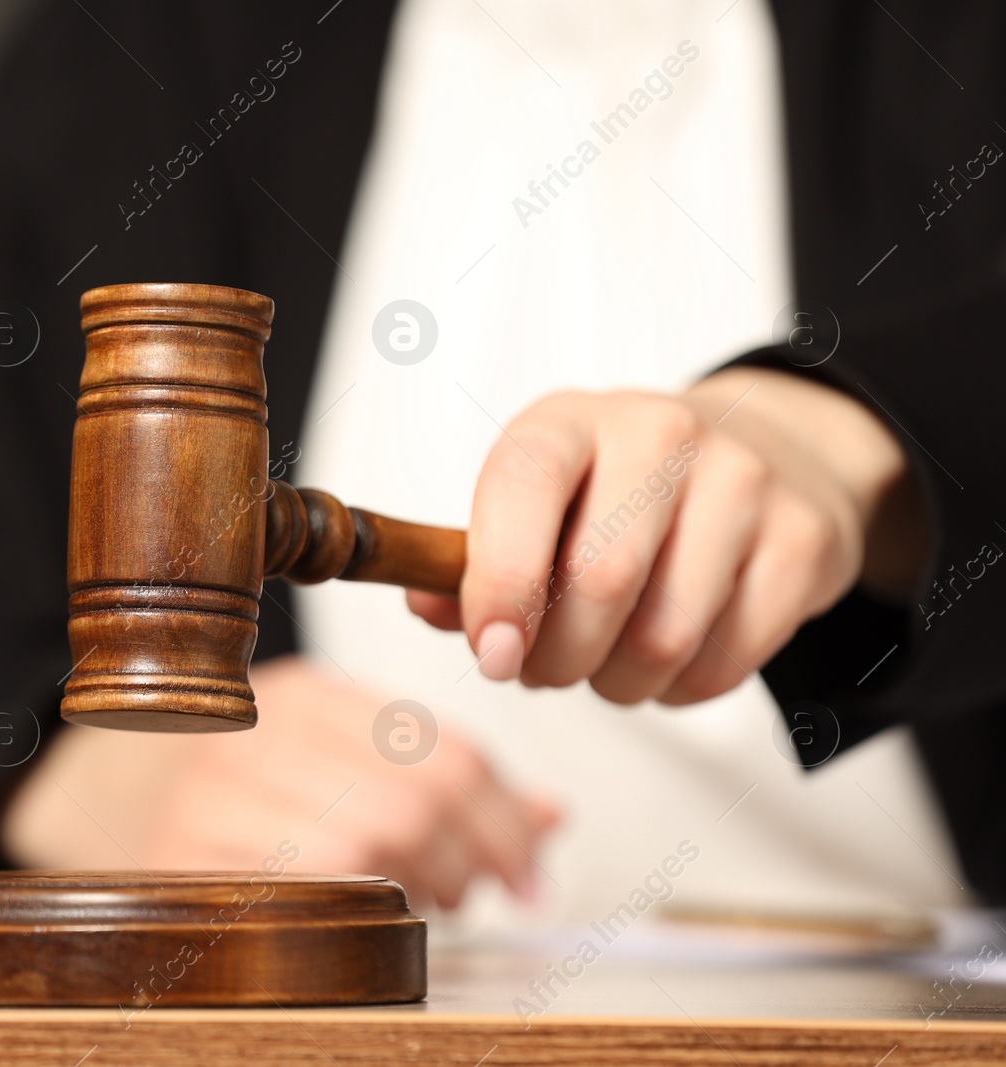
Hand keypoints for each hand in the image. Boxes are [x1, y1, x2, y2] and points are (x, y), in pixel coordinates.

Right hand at [1, 655, 559, 907]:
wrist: (100, 806)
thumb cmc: (237, 795)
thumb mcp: (337, 765)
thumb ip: (438, 786)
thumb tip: (549, 818)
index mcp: (301, 693)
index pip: (437, 744)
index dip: (502, 813)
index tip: (527, 864)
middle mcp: (254, 729)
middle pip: (412, 795)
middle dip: (472, 857)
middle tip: (481, 891)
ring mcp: (209, 791)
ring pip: (368, 839)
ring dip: (424, 888)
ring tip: (427, 902)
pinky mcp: (178, 857)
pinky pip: (302, 886)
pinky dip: (356, 909)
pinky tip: (366, 916)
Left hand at [408, 367, 925, 704]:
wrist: (763, 454)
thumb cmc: (620, 494)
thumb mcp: (533, 504)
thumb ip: (470, 562)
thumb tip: (428, 604)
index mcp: (569, 423)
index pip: (522, 487)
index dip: (500, 584)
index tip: (493, 652)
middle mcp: (658, 434)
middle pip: (600, 580)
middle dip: (558, 658)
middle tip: (544, 670)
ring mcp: (742, 480)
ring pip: (665, 635)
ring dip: (619, 683)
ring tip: (608, 665)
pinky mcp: (803, 539)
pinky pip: (728, 660)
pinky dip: (682, 689)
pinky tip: (669, 662)